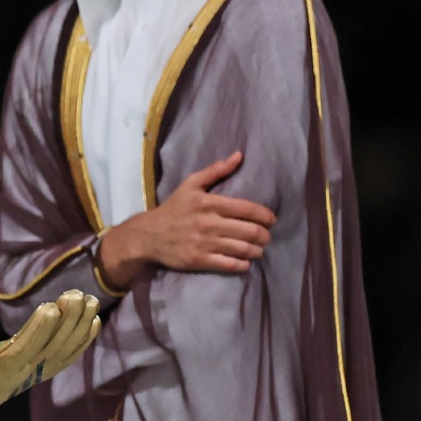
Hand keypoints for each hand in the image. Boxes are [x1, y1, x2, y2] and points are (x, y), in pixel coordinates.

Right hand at [99, 151, 275, 285]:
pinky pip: (230, 265)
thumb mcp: (190, 184)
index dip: (265, 216)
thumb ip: (216, 170)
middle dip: (264, 235)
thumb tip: (239, 156)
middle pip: (249, 231)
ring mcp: (204, 243)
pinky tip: (244, 261)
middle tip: (266, 236)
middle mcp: (208, 223)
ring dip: (256, 250)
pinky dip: (243, 264)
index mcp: (208, 203)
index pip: (247, 209)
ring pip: (243, 249)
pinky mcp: (199, 260)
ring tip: (257, 249)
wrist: (149, 235)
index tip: (271, 219)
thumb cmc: (173, 208)